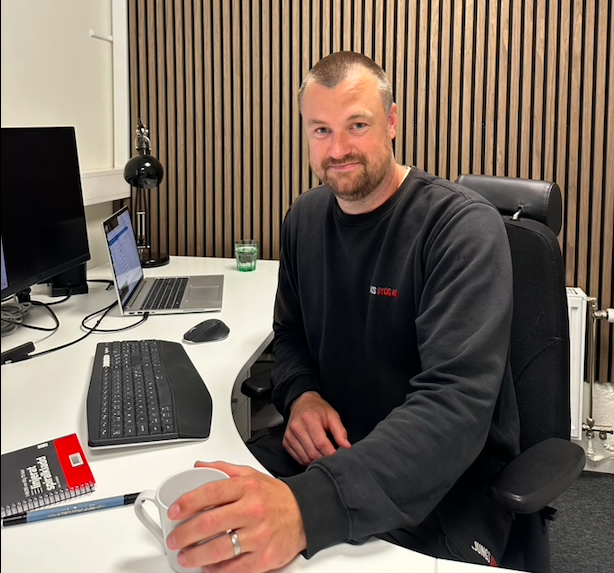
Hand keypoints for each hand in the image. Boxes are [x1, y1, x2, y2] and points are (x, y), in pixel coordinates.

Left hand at [166, 461, 306, 572]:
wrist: (305, 514)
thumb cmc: (276, 496)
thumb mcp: (251, 475)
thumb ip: (224, 469)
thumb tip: (200, 467)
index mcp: (247, 488)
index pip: (210, 492)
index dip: (187, 503)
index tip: (174, 511)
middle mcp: (252, 510)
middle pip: (210, 523)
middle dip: (185, 534)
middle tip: (174, 539)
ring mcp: (258, 535)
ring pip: (219, 549)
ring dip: (196, 556)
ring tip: (185, 557)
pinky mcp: (264, 557)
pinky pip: (234, 568)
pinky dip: (217, 570)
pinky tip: (208, 567)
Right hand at [283, 391, 351, 464]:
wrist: (302, 403)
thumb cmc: (318, 410)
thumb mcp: (332, 416)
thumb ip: (340, 431)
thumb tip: (347, 446)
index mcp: (309, 418)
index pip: (321, 443)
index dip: (331, 453)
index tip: (338, 456)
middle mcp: (296, 427)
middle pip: (312, 452)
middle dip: (324, 458)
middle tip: (332, 457)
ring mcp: (289, 435)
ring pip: (305, 458)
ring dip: (316, 461)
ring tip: (323, 455)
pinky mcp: (286, 441)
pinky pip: (297, 458)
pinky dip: (307, 460)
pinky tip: (313, 454)